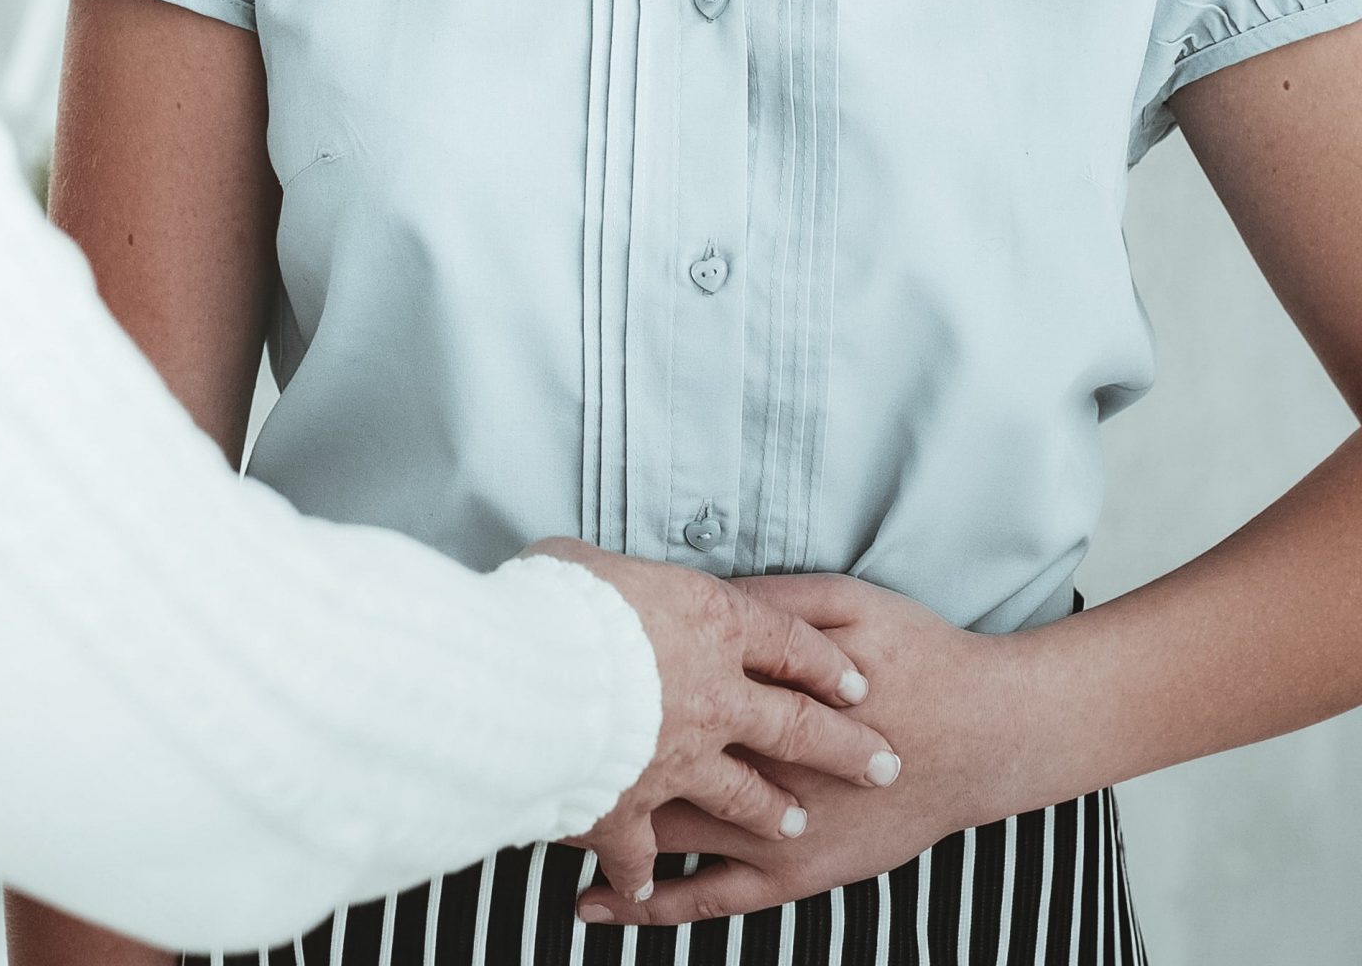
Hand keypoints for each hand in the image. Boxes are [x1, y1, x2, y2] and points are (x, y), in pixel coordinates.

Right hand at [525, 541, 901, 911]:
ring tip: (791, 822)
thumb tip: (607, 585)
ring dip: (769, 812)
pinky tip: (639, 888)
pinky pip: (646, 853)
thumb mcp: (596, 561)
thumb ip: (622, 581)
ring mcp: (683, 761)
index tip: (856, 683)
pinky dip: (643, 878)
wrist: (529, 671)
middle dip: (843, 748)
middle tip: (883, 764)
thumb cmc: (560, 599)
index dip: (826, 664)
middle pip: (798, 726)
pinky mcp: (635, 809)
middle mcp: (714, 698)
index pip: (791, 645)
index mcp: (712, 625)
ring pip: (747, 798)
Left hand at [573, 573, 1046, 931]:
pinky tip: (605, 910)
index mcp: (767, 695)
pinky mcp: (801, 872)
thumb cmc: (920, 657)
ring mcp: (781, 828)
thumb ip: (771, 604)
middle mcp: (764, 766)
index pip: (664, 689)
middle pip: (653, 760)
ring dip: (602, 830)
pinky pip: (715, 897)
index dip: (598, 686)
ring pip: (669, 832)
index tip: (535, 679)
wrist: (991, 734)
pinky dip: (658, 905)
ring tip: (529, 820)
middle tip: (512, 747)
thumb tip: (704, 593)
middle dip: (584, 758)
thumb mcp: (846, 601)